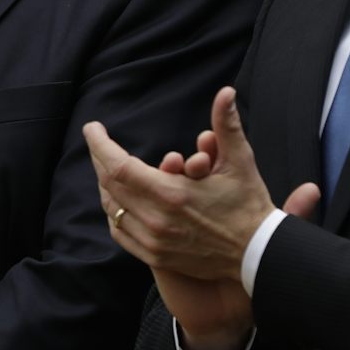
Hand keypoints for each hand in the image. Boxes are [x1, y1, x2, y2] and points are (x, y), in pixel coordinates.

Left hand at [83, 86, 277, 283]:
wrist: (257, 255)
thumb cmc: (249, 205)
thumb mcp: (240, 162)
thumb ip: (227, 126)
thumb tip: (225, 92)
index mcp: (171, 194)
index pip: (118, 165)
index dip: (99, 144)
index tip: (92, 128)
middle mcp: (156, 220)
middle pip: (109, 185)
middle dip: (99, 159)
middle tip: (98, 143)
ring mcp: (153, 242)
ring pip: (112, 209)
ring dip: (106, 185)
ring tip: (106, 166)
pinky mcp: (156, 256)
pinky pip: (120, 233)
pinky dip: (114, 213)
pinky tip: (118, 200)